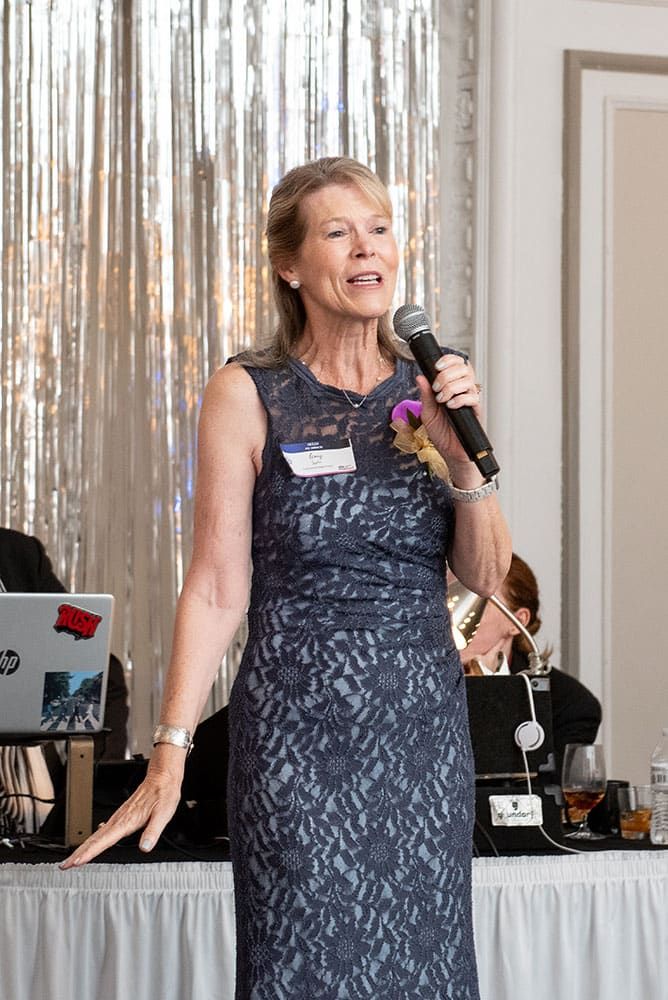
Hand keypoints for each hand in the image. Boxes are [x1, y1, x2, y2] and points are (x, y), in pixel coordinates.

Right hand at [59, 748, 184, 868]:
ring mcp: (119, 817)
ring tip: (73, 859)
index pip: (104, 840)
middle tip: (64, 865)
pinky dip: (95, 839)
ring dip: (83, 847)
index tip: (76, 861)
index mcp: (127, 820)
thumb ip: (153, 831)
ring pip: (97, 835)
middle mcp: (120, 819)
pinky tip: (94, 843)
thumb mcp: (163, 813)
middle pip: (94, 839)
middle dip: (78, 852)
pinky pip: (104, 830)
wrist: (162, 777)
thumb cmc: (163, 793)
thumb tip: (145, 847)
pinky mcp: (122, 816)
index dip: (89, 852)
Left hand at [415, 355, 482, 481]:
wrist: (450, 453)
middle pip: (464, 368)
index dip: (448, 360)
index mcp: (452, 387)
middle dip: (446, 375)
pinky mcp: (476, 411)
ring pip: (468, 380)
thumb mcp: (428, 413)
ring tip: (442, 400)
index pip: (456, 364)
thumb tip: (420, 378)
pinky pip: (472, 398)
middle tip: (436, 388)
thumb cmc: (441, 434)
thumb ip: (425, 395)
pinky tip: (450, 407)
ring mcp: (470, 400)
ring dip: (451, 387)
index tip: (437, 367)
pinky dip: (459, 399)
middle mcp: (463, 391)